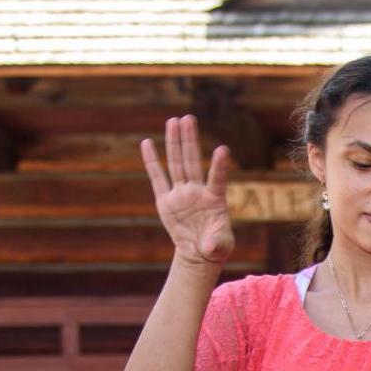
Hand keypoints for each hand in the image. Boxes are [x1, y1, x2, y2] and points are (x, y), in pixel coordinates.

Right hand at [141, 115, 233, 268]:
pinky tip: (147, 143)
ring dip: (174, 143)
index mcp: (214, 200)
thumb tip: (212, 246)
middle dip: (190, 140)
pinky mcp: (165, 201)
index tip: (223, 149)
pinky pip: (157, 178)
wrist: (198, 252)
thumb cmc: (215, 246)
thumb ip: (218, 243)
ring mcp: (180, 194)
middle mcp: (197, 192)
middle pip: (192, 162)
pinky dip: (151, 162)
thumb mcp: (220, 247)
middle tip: (189, 118)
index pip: (217, 179)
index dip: (219, 166)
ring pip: (176, 164)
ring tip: (174, 120)